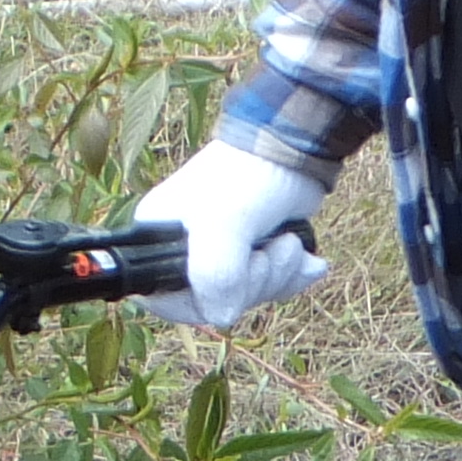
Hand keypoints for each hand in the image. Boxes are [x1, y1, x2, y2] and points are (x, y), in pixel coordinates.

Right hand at [135, 139, 331, 330]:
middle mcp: (182, 249)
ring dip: (277, 276)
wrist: (295, 146)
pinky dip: (291, 273)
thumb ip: (215, 274)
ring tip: (288, 244)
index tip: (231, 280)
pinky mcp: (250, 250)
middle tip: (269, 252)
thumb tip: (222, 314)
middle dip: (253, 283)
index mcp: (157, 238)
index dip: (201, 302)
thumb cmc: (248, 176)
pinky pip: (268, 285)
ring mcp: (218, 251)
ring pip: (246, 296)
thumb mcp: (224, 224)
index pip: (164, 299)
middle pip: (213, 302)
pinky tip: (304, 255)